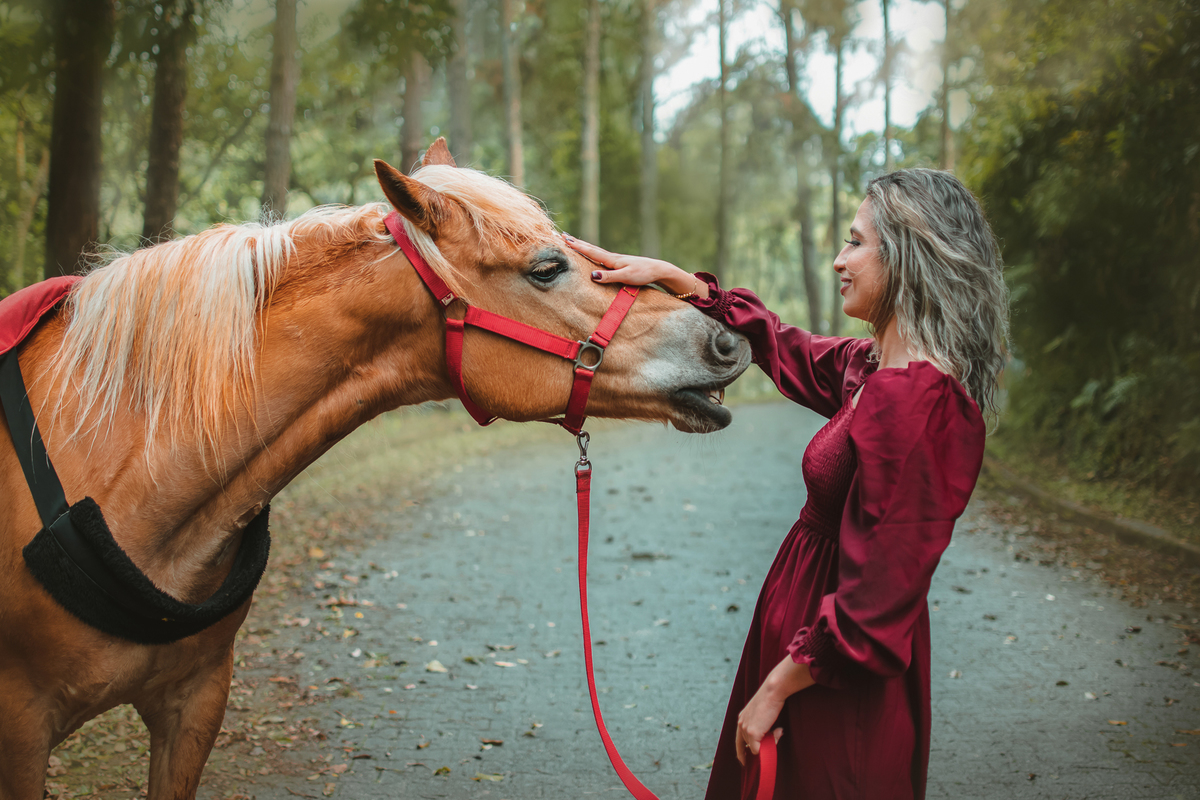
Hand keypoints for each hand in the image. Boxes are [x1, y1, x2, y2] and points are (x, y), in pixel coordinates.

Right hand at [562, 235, 708, 298]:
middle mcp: (611, 258)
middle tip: (562, 236)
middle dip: (576, 243)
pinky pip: (600, 257)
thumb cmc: (643, 274)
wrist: (657, 270)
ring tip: (572, 242)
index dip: (577, 246)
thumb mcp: (626, 277)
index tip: (564, 239)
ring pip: (595, 251)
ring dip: (583, 246)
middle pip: (590, 248)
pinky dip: (591, 253)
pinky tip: (590, 254)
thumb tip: (592, 275)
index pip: (591, 252)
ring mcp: (615, 260)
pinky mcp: (618, 264)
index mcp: (611, 260)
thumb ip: (610, 276)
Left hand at [735, 687, 784, 765]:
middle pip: (748, 746)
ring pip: (754, 748)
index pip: (739, 740)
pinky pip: (758, 750)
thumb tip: (772, 737)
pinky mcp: (752, 733)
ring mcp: (745, 729)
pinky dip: (768, 746)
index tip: (744, 760)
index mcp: (742, 719)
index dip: (741, 752)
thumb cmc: (771, 699)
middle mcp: (741, 724)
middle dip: (760, 746)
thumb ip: (762, 726)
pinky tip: (777, 733)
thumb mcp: (762, 714)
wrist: (772, 691)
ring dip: (767, 745)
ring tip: (778, 731)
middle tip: (775, 736)